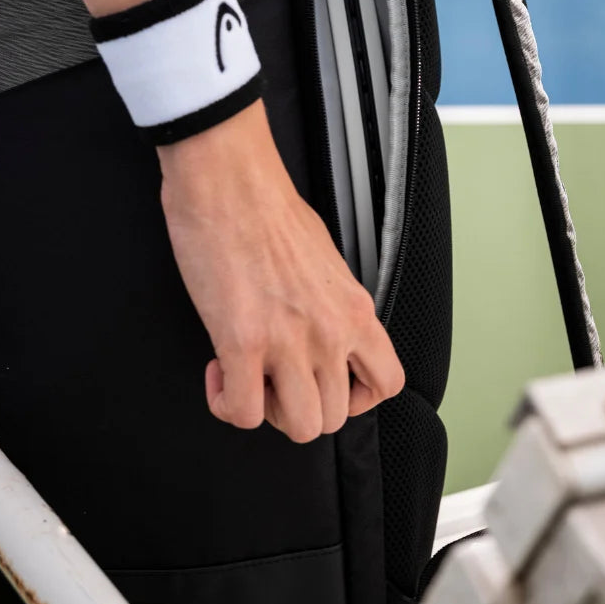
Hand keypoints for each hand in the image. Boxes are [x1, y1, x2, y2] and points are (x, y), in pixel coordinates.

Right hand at [158, 100, 404, 443]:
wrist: (229, 177)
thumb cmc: (267, 202)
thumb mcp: (323, 256)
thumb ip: (328, 300)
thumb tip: (314, 323)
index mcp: (353, 307)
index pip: (386, 383)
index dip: (355, 398)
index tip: (325, 384)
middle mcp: (330, 331)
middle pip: (334, 416)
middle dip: (299, 404)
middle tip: (272, 376)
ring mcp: (288, 341)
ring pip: (299, 426)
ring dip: (268, 411)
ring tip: (248, 376)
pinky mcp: (241, 343)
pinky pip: (242, 412)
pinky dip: (227, 403)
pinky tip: (218, 372)